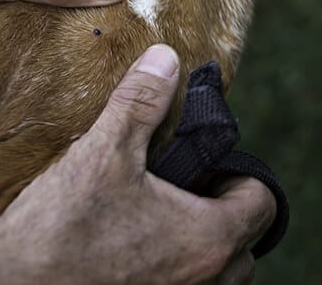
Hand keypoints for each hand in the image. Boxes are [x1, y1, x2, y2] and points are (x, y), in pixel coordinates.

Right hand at [0, 45, 275, 283]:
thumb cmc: (58, 230)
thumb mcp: (103, 153)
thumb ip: (140, 103)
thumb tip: (165, 59)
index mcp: (208, 240)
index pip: (263, 203)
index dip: (240, 175)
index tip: (204, 164)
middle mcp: (206, 283)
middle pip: (244, 243)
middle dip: (221, 211)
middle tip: (179, 188)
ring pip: (217, 275)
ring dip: (200, 245)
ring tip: (155, 216)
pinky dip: (174, 269)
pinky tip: (130, 245)